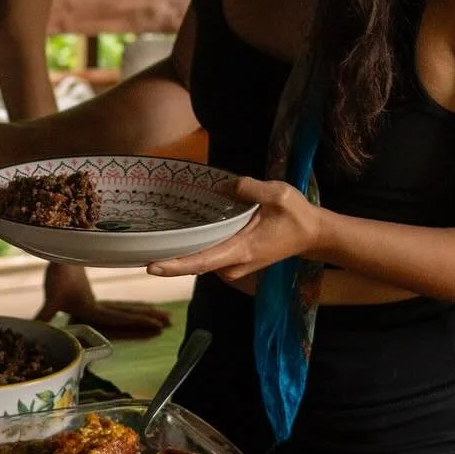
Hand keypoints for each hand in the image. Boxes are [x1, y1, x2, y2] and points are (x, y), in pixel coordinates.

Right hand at [38, 262, 170, 338]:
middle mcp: (92, 311)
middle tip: (169, 324)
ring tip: (167, 319)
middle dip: (147, 320)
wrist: (46, 259)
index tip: (157, 327)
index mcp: (87, 310)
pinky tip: (149, 309)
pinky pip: (118, 305)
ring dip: (144, 314)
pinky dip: (133, 307)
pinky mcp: (92, 301)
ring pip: (124, 311)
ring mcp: (93, 306)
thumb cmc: (50, 273)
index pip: (117, 318)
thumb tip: (31, 328)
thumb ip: (44, 314)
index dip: (137, 322)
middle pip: (125, 317)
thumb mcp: (50, 295)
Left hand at [147, 177, 316, 282]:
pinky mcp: (235, 262)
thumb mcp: (278, 194)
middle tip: (142, 243)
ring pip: (201, 260)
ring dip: (183, 249)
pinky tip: (184, 233)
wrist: (313, 235)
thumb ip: (250, 188)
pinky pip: (209, 256)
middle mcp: (234, 264)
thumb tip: (224, 186)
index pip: (202, 261)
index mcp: (241, 249)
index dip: (175, 265)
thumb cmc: (297, 216)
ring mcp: (234, 266)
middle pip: (195, 263)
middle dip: (169, 256)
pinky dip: (197, 247)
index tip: (151, 267)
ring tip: (159, 234)